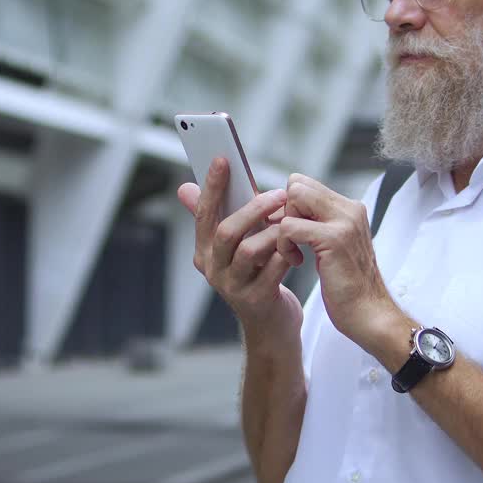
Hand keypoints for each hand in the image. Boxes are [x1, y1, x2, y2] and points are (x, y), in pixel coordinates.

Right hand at [177, 158, 302, 344]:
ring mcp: (232, 287)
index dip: (212, 186)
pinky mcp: (256, 300)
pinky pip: (273, 270)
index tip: (223, 159)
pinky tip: (298, 245)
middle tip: (279, 193)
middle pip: (225, 232)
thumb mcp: (234, 245)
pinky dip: (287, 253)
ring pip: (249, 250)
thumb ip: (216, 217)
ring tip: (291, 219)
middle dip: (252, 208)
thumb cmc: (255, 274)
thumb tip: (184, 188)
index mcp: (204, 252)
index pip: (203, 214)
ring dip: (273, 231)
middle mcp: (213, 269)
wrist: (270, 324)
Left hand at [277, 173, 395, 347]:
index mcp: (350, 209)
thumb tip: (286, 210)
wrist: (370, 314)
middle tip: (289, 240)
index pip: (305, 184)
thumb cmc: (349, 287)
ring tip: (293, 253)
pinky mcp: (334, 239)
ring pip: (293, 198)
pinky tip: (296, 262)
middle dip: (284, 211)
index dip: (290, 206)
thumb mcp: (335, 247)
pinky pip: (289, 227)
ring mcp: (344, 222)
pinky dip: (284, 245)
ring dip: (283, 227)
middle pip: (297, 184)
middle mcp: (349, 209)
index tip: (290, 233)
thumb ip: (319, 224)